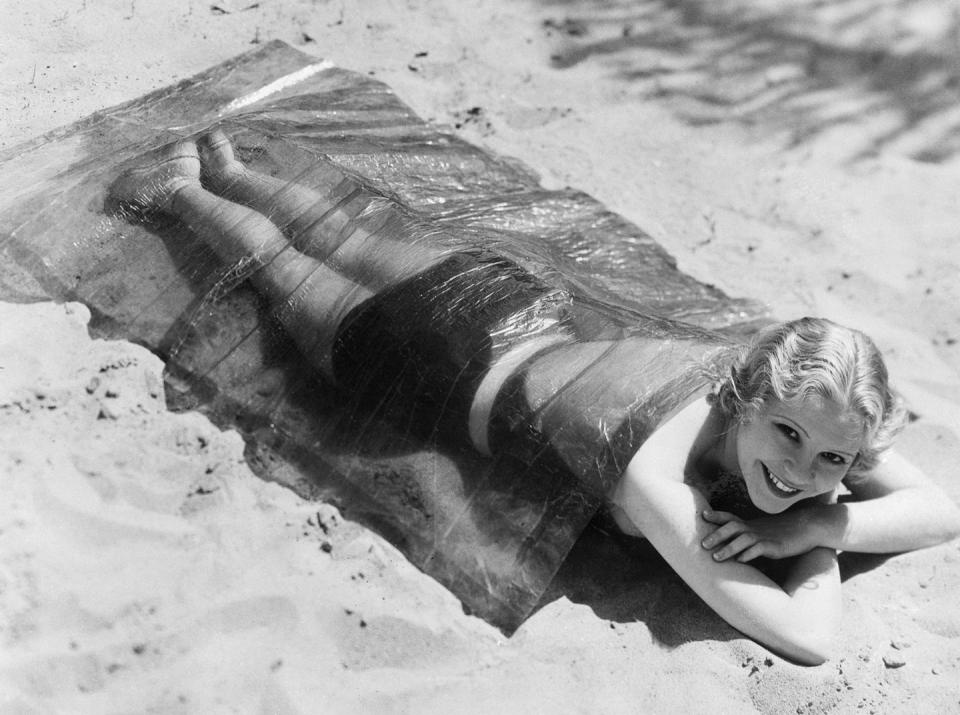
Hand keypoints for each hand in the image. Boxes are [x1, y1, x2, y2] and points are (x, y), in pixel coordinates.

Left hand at [700, 508, 819, 561]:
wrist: (808, 527)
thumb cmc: (784, 532)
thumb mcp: (763, 531)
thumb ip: (749, 537)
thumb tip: (733, 550)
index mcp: (751, 524)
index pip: (730, 517)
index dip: (717, 516)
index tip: (703, 514)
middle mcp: (755, 528)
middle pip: (733, 526)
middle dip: (716, 534)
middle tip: (702, 544)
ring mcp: (765, 536)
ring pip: (743, 538)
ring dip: (728, 547)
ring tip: (715, 557)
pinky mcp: (775, 546)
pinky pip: (760, 549)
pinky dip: (749, 554)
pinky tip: (740, 561)